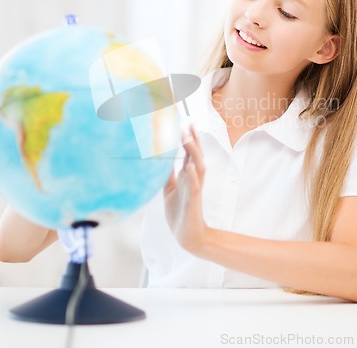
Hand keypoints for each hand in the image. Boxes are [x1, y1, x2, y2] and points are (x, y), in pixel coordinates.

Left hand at [163, 124, 208, 253]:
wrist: (187, 235)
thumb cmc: (179, 211)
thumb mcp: (170, 189)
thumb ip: (168, 174)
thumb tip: (159, 160)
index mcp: (187, 175)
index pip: (189, 153)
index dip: (188, 138)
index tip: (185, 122)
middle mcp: (193, 178)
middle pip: (195, 155)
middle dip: (193, 139)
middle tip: (188, 123)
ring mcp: (195, 188)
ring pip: (198, 166)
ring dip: (193, 152)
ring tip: (187, 138)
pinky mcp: (194, 200)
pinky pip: (195, 186)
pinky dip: (192, 176)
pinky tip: (189, 167)